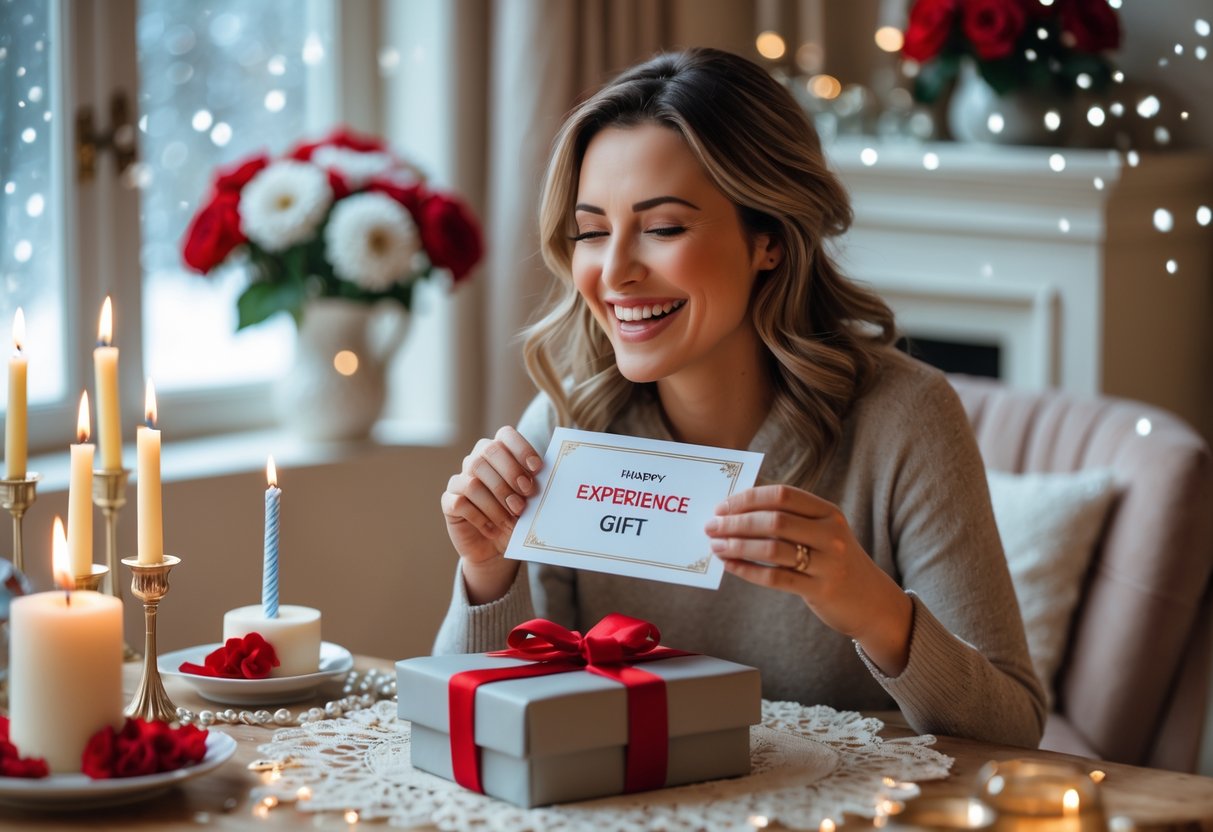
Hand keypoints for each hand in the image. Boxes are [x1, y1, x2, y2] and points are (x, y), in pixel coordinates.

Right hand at [442, 426, 541, 563]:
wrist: (496, 548)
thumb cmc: (515, 518)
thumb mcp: (529, 500)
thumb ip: (533, 484)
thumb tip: (545, 475)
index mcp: (498, 453)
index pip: (505, 435)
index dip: (521, 448)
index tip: (537, 468)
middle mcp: (476, 461)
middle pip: (488, 452)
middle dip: (510, 474)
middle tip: (525, 497)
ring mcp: (459, 480)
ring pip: (474, 481)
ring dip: (496, 504)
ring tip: (512, 521)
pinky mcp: (448, 502)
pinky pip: (460, 503)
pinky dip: (480, 518)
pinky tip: (493, 530)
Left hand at [705, 484, 912, 675]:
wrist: (871, 600)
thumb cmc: (835, 561)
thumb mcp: (822, 532)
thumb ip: (789, 519)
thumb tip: (737, 510)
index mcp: (828, 512)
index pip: (782, 495)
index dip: (748, 498)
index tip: (722, 506)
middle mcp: (831, 533)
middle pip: (774, 520)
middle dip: (736, 522)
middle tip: (711, 527)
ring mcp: (828, 562)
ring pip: (772, 549)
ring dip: (737, 545)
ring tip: (716, 546)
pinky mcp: (821, 590)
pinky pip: (775, 578)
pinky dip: (747, 570)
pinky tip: (730, 566)